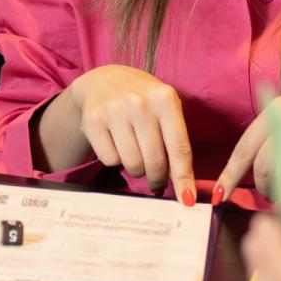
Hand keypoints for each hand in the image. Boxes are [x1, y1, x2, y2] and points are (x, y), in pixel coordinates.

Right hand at [59, 65, 195, 203]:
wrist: (103, 80)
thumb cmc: (143, 101)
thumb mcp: (166, 109)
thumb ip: (176, 141)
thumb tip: (183, 187)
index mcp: (165, 99)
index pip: (179, 148)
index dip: (184, 178)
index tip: (187, 200)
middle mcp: (140, 103)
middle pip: (155, 161)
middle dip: (157, 178)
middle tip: (156, 181)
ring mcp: (114, 110)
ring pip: (132, 164)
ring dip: (136, 169)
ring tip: (136, 156)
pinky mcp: (93, 120)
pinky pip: (110, 160)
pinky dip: (115, 160)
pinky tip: (116, 145)